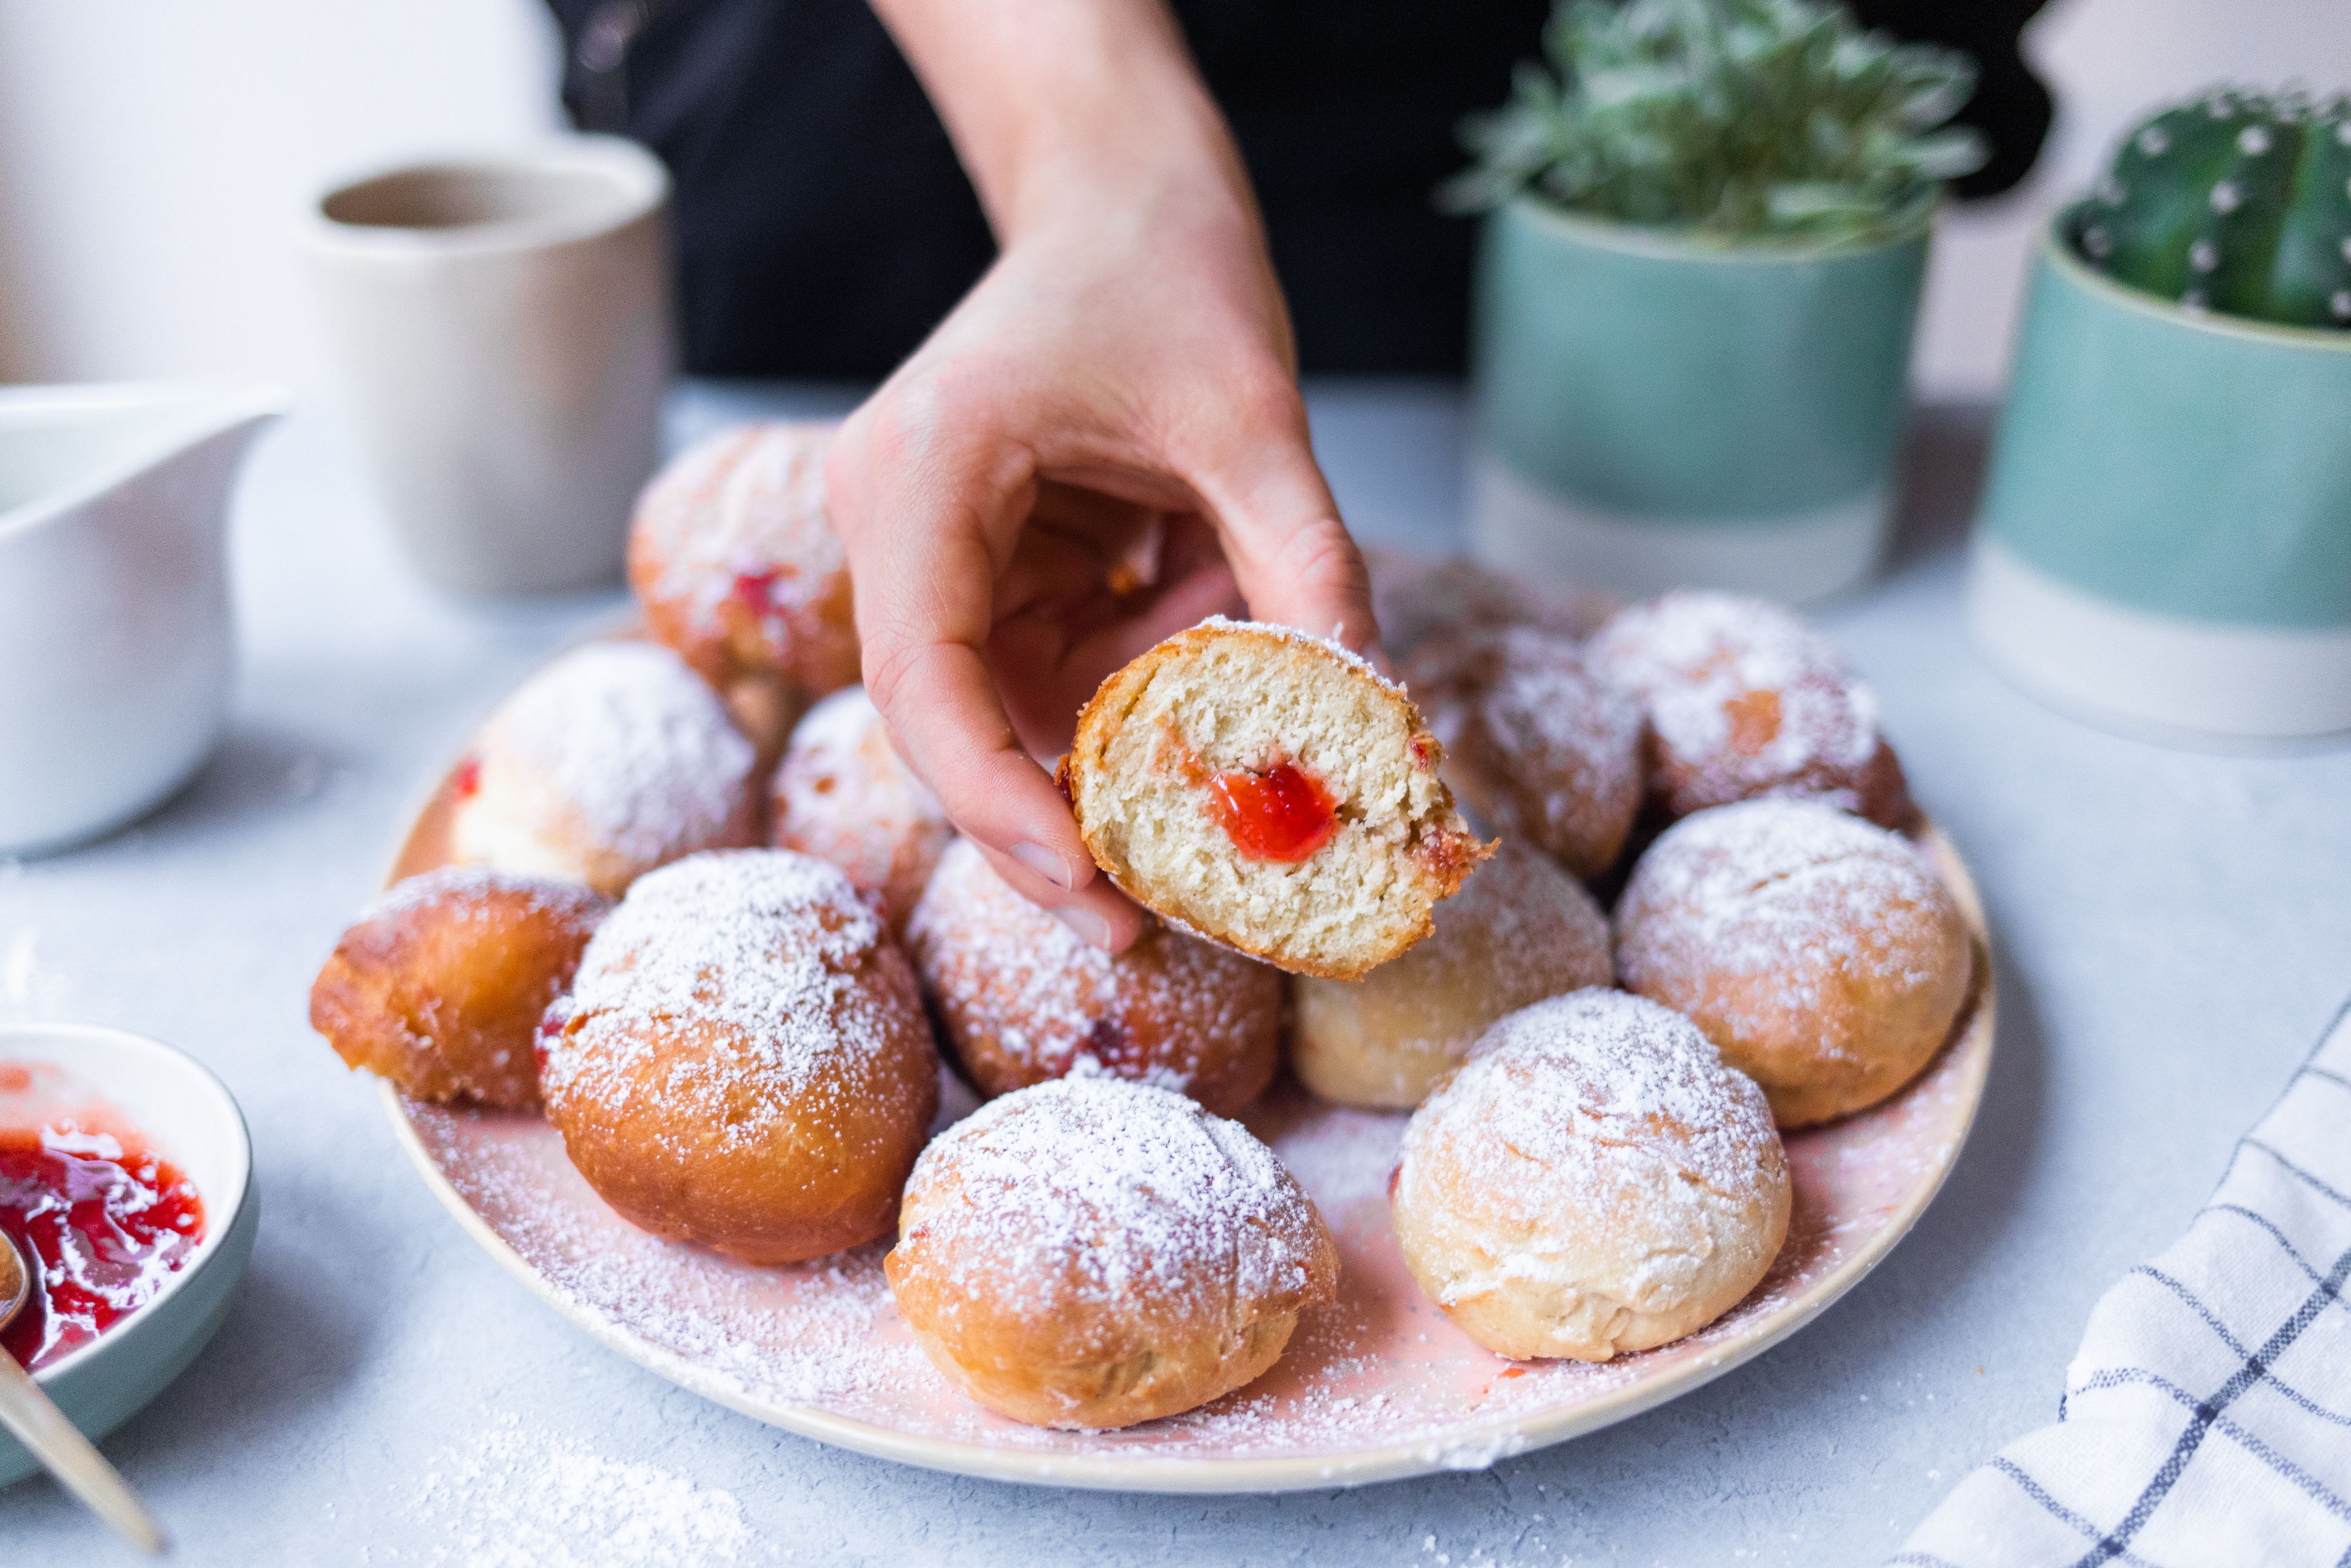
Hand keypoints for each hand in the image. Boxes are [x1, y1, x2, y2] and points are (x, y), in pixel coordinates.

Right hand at [825, 121, 1376, 951]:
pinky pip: (1056, 671)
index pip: (925, 680)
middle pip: (953, 724)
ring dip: (1133, 733)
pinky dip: (1144, 683)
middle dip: (1056, 821)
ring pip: (1015, 712)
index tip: (1093, 886)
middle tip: (1155, 925)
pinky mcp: (985, 567)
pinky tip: (1215, 614)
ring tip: (1241, 679)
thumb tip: (1369, 718)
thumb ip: (1305, 563)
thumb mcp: (1255, 415)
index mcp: (924, 476)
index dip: (998, 802)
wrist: (1123, 189)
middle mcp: (899, 525)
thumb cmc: (1168, 266)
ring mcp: (935, 552)